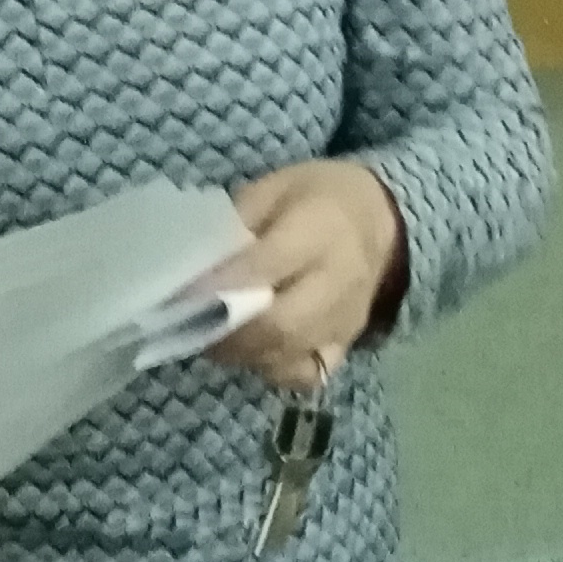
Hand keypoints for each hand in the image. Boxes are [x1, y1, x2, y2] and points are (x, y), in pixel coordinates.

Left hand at [210, 160, 406, 392]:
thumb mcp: (275, 188)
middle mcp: (339, 279)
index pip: (265, 266)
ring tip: (214, 337)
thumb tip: (199, 269)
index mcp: (320, 229)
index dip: (219, 285)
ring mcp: (346, 318)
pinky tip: (255, 351)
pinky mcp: (348, 343)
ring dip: (243, 353)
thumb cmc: (317, 197)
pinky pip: (308, 373)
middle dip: (227, 332)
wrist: (380, 219)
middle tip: (194, 324)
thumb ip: (237, 224)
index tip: (182, 293)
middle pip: (280, 324)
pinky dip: (274, 369)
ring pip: (289, 354)